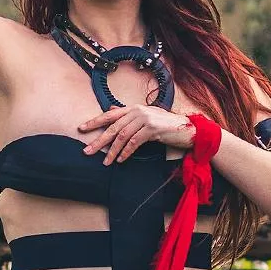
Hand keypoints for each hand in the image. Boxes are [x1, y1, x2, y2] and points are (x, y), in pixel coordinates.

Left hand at [78, 105, 195, 162]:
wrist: (188, 129)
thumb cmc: (166, 125)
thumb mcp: (146, 116)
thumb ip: (128, 114)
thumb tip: (110, 109)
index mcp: (133, 108)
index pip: (110, 115)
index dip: (95, 121)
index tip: (82, 128)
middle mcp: (138, 111)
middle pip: (113, 127)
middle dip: (99, 140)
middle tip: (87, 150)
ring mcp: (145, 118)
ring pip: (122, 136)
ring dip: (112, 151)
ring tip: (105, 161)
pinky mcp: (152, 129)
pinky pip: (134, 142)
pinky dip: (126, 152)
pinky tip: (120, 160)